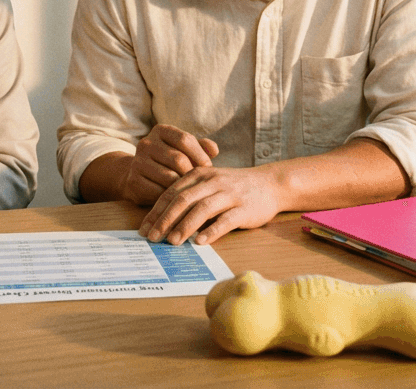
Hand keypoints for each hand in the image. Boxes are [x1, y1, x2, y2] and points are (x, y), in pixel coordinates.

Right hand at [115, 124, 219, 204]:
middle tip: (199, 183)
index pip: (185, 139)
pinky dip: (170, 197)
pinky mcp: (133, 181)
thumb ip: (201, 147)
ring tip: (189, 191)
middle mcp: (146, 143)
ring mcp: (137, 162)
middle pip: (178, 159)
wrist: (140, 176)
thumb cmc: (170, 162)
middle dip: (192, 173)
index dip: (200, 155)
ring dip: (182, 187)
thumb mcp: (185, 150)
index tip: (208, 168)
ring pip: (169, 177)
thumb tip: (214, 150)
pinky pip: (159, 192)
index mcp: (161, 131)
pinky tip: (175, 198)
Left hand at [137, 167, 281, 245]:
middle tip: (153, 237)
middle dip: (165, 220)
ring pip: (202, 209)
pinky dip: (211, 231)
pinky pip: (225, 220)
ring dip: (184, 226)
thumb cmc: (235, 187)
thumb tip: (164, 220)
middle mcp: (213, 182)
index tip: (144, 229)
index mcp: (200, 174)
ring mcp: (229, 194)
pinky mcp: (244, 208)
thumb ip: (190, 195)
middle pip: (183, 200)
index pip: (172, 193)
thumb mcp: (210, 183)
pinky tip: (200, 242)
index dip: (156, 211)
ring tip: (172, 242)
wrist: (271, 184)